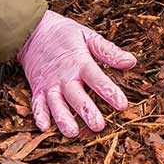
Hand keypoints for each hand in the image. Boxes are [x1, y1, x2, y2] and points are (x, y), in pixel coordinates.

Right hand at [17, 10, 136, 136]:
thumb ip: (108, 51)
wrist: (32, 31)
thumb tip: (131, 61)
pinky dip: (39, 116)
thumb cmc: (64, 34)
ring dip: (63, 119)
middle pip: (75, 96)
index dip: (109, 91)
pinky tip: (45, 128)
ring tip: (72, 133)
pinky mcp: (37, 90)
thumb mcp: (88, 36)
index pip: (96, 78)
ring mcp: (49, 84)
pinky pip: (37, 104)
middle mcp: (64, 76)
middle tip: (98, 126)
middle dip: (87, 111)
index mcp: (79, 62)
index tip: (122, 105)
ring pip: (55, 104)